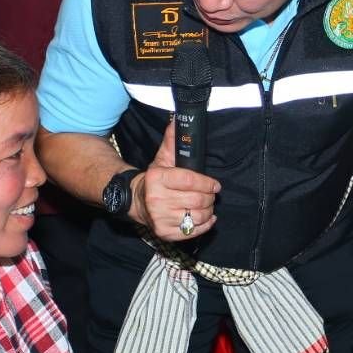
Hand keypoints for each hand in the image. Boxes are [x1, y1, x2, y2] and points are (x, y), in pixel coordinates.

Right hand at [136, 121, 220, 241]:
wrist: (136, 201)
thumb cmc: (155, 179)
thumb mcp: (162, 159)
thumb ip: (172, 141)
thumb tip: (177, 119)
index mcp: (157, 178)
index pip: (190, 181)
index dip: (207, 183)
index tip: (215, 185)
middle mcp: (157, 199)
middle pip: (196, 200)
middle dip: (209, 197)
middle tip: (211, 194)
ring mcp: (160, 218)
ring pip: (197, 216)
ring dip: (208, 211)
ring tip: (207, 205)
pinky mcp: (164, 233)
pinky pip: (192, 231)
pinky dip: (205, 225)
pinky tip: (207, 218)